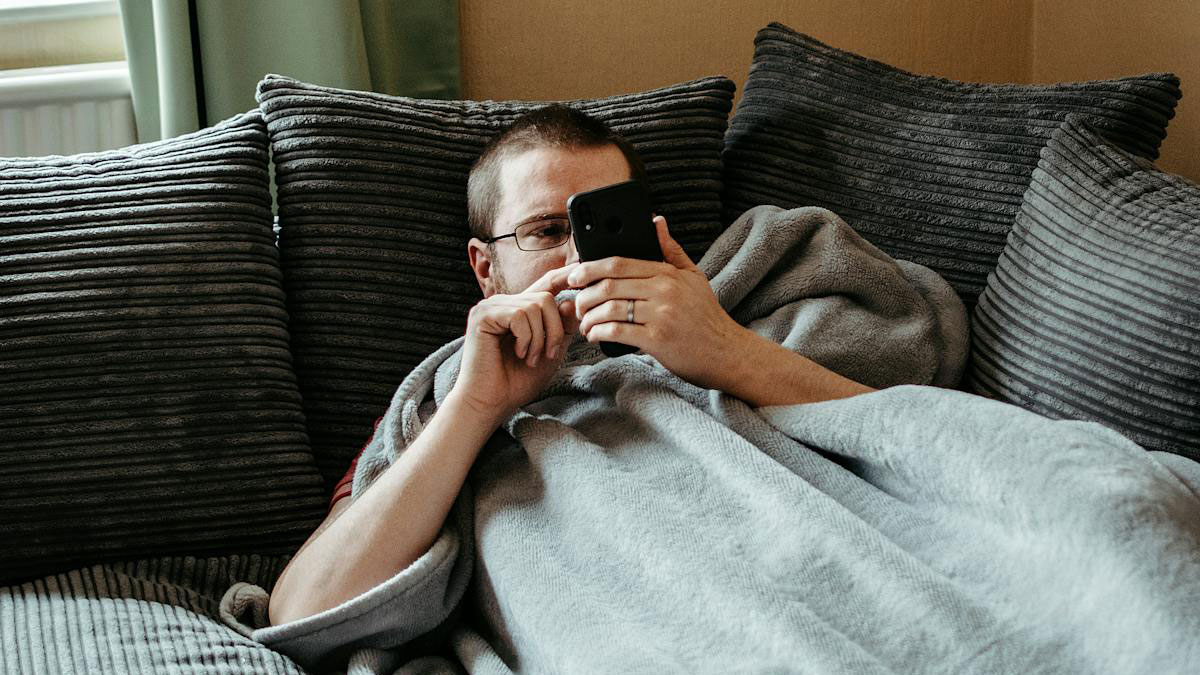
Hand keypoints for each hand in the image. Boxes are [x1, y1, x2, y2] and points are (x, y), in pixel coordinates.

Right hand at [451, 263, 581, 420]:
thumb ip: (563, 328)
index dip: (565, 276)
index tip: (583, 270)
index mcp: (519, 310)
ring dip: (540, 338)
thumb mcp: (551, 352)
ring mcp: (491, 307)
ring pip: (535, 305)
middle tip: (548, 355)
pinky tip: (518, 354)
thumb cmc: (516, 381)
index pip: (546, 284)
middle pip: (546, 298)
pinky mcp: (482, 315)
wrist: (491, 402)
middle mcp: (504, 303)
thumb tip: (572, 302)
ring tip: (530, 359)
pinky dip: (526, 338)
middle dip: (555, 329)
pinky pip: (519, 315)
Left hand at [567, 215, 746, 389]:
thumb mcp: (694, 277)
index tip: (574, 275)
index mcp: (668, 274)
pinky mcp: (658, 340)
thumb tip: (656, 220)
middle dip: (584, 295)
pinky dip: (599, 333)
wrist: (727, 352)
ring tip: (585, 324)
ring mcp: (661, 315)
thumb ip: (671, 250)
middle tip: (576, 305)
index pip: (619, 263)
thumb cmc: (707, 316)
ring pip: (609, 309)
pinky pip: (617, 332)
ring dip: (589, 318)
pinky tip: (595, 336)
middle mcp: (664, 291)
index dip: (590, 268)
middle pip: (609, 285)